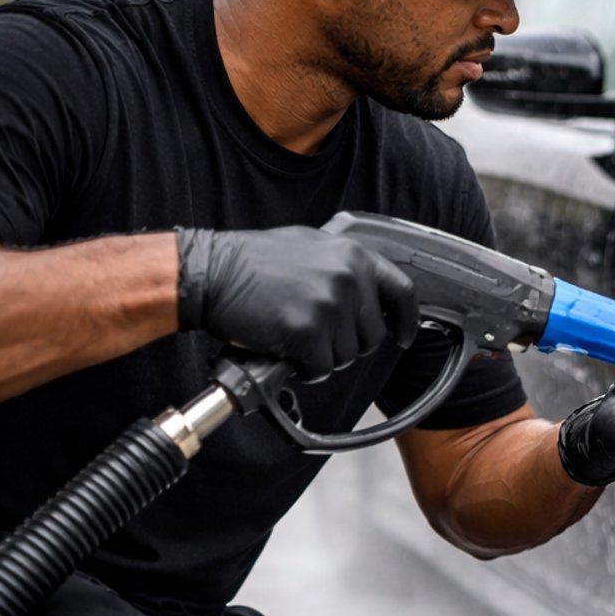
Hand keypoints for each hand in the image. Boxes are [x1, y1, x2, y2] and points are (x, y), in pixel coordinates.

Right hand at [176, 226, 418, 381]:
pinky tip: (287, 351)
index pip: (402, 293)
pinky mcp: (307, 331)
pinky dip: (305, 368)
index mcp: (353, 255)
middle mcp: (348, 278)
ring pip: (348, 354)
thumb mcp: (310, 247)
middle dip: (350, 344)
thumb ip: (344, 267)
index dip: (406, 320)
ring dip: (324, 356)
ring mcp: (330, 305)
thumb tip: (369, 294)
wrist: (209, 272)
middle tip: (320, 338)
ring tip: (296, 337)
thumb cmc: (251, 262)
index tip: (403, 336)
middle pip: (373, 334)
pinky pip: (321, 367)